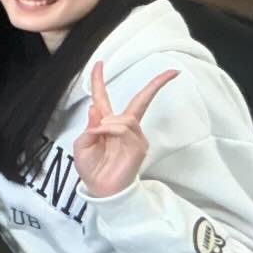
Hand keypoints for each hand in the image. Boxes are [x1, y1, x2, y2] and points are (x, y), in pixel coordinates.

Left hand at [73, 61, 178, 197]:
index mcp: (105, 123)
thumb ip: (89, 126)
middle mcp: (122, 127)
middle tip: (171, 72)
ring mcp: (134, 136)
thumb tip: (95, 108)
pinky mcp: (139, 146)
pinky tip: (103, 137)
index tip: (99, 63)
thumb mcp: (82, 145)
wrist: (100, 189)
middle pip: (140, 100)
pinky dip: (111, 131)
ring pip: (126, 118)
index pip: (103, 97)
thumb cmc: (91, 168)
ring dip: (108, 123)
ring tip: (98, 135)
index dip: (98, 80)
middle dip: (155, 85)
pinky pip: (126, 130)